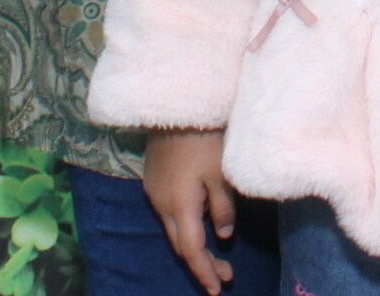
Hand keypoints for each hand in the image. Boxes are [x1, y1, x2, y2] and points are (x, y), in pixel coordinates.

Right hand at [143, 130, 235, 294]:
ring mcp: (154, 191)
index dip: (205, 271)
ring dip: (193, 245)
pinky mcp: (153, 179)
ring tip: (216, 256)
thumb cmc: (205, 136)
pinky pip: (168, 212)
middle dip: (202, 263)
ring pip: (172, 229)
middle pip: (180, 243)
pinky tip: (199, 225)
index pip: (192, 250)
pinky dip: (185, 226)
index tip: (218, 289)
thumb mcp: (222, 173)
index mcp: (179, 205)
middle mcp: (161, 203)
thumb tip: (223, 235)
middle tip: (226, 275)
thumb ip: (223, 207)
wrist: (176, 104)